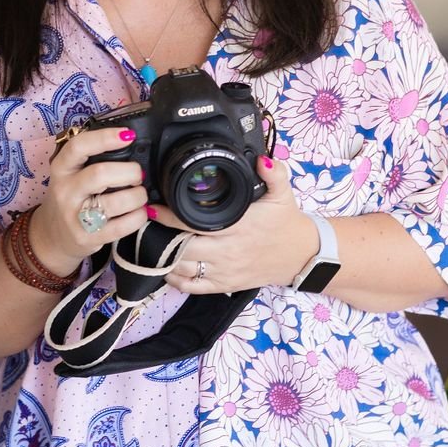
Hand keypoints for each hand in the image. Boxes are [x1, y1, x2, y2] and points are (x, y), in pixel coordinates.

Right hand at [29, 124, 151, 277]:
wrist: (53, 236)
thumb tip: (131, 144)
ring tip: (139, 195)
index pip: (79, 146)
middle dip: (130, 172)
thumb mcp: (70, 174)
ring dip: (138, 196)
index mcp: (61, 169)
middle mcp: (65, 191)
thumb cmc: (71, 198)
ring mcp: (76, 217)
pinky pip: (123, 226)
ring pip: (116, 201)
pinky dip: (139, 216)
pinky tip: (139, 212)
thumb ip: (92, 159)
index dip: (105, 138)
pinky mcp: (88, 238)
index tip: (128, 135)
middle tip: (138, 175)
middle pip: (101, 174)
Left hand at [155, 156, 318, 294]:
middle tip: (145, 224)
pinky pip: (193, 287)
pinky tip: (167, 267)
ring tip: (151, 243)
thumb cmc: (287, 223)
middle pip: (182, 248)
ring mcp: (225, 271)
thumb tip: (261, 159)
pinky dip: (175, 279)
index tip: (152, 208)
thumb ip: (273, 174)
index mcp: (238, 226)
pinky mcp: (225, 285)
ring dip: (164, 256)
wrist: (302, 256)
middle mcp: (228, 250)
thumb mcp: (284, 194)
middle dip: (160, 236)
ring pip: (183, 268)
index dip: (168, 217)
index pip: (194, 223)